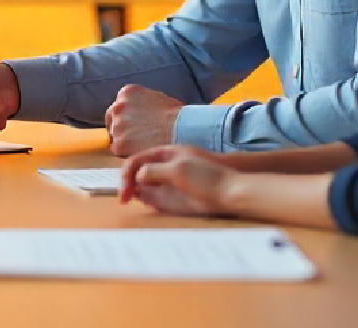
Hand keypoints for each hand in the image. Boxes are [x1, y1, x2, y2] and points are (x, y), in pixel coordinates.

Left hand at [104, 84, 184, 156]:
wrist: (182, 130)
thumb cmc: (177, 116)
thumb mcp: (155, 98)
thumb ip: (140, 103)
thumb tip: (137, 112)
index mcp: (126, 93)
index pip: (118, 108)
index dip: (126, 119)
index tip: (135, 126)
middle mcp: (118, 107)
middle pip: (112, 122)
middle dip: (122, 130)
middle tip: (137, 139)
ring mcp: (117, 125)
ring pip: (115, 138)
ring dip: (126, 143)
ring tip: (144, 145)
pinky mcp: (119, 144)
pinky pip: (118, 152)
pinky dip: (128, 154)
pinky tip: (143, 151)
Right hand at [119, 144, 234, 215]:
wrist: (232, 194)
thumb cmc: (207, 178)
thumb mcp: (178, 170)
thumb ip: (154, 170)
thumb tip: (138, 177)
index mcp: (166, 153)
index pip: (137, 160)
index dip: (126, 174)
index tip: (125, 192)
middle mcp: (165, 166)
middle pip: (138, 172)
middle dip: (128, 183)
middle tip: (125, 199)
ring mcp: (169, 182)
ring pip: (144, 186)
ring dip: (136, 192)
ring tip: (134, 200)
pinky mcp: (174, 198)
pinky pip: (154, 198)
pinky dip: (148, 201)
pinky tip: (151, 204)